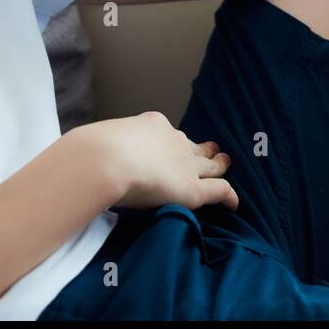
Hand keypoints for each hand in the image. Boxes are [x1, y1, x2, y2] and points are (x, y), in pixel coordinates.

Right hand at [90, 111, 239, 212]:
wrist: (106, 159)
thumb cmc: (95, 150)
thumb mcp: (103, 141)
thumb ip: (109, 148)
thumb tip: (94, 156)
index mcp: (154, 125)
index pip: (169, 135)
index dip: (176, 142)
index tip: (175, 146)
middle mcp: (175, 141)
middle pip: (194, 146)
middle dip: (205, 149)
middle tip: (215, 149)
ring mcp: (186, 164)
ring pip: (210, 165)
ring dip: (219, 166)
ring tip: (226, 166)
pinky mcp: (193, 188)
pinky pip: (218, 190)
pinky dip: (228, 195)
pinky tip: (233, 203)